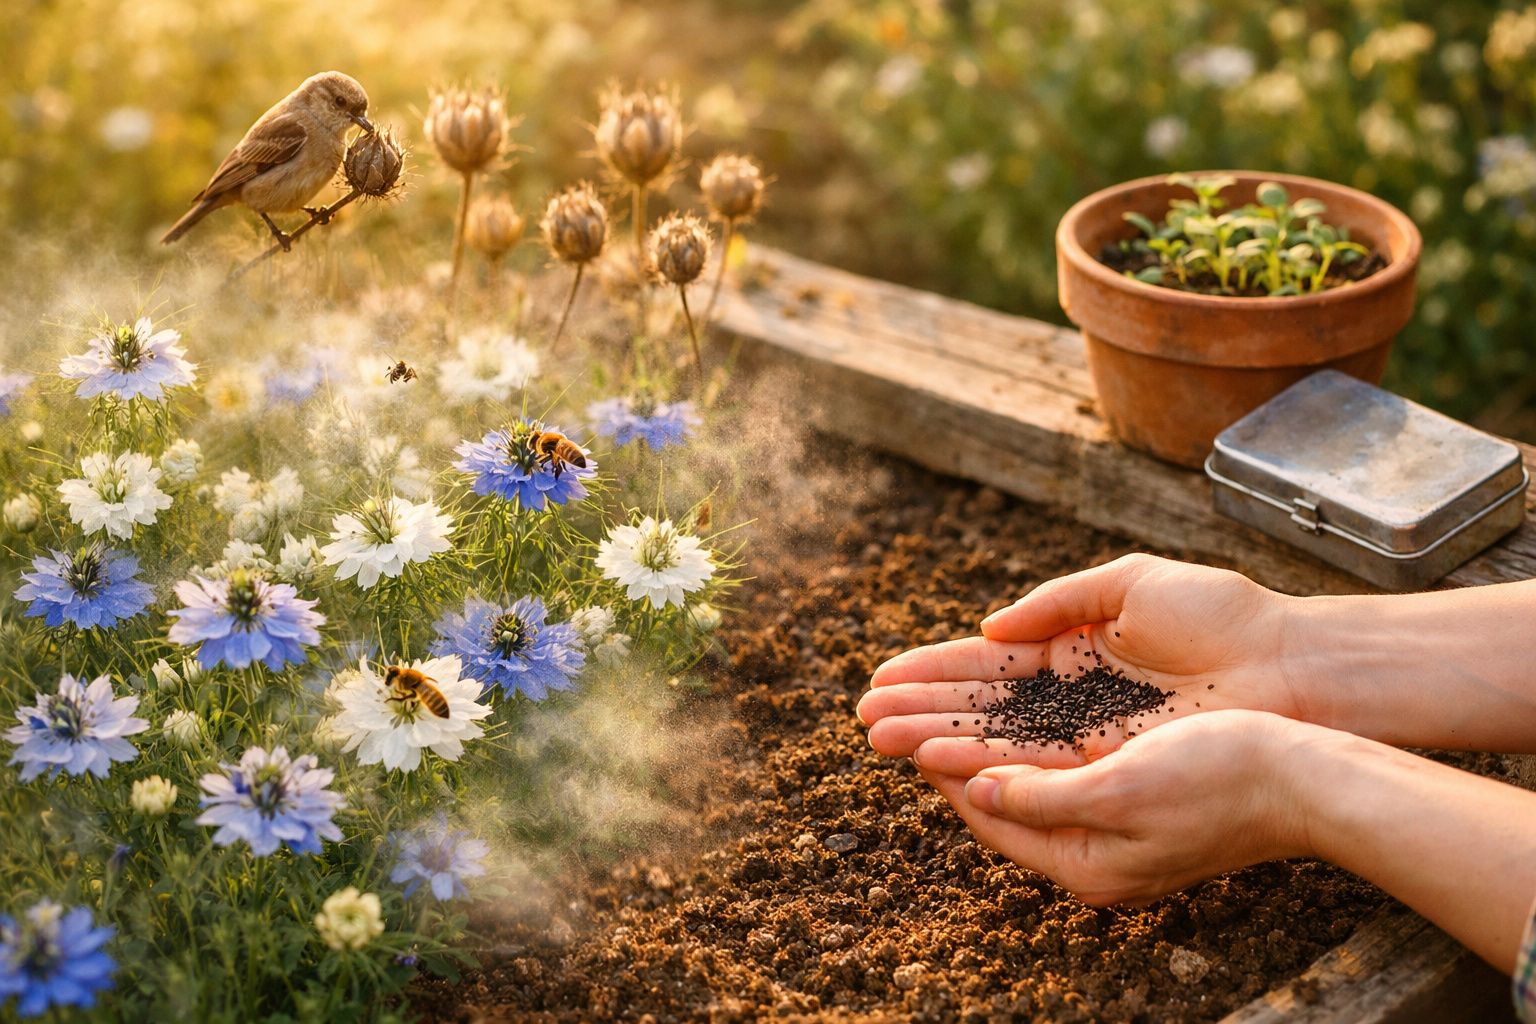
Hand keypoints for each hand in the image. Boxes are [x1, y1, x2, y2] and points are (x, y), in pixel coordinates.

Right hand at [859, 554, 1306, 774]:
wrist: (1289, 664)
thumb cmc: (1221, 615)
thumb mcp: (1130, 584)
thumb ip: (1055, 602)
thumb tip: (989, 625)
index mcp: (1077, 650)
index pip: (990, 665)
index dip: (936, 671)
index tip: (885, 676)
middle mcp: (1075, 699)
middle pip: (983, 707)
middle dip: (922, 709)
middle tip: (863, 718)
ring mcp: (1090, 734)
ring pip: (998, 739)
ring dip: (937, 737)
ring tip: (880, 738)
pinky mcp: (1111, 763)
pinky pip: (1035, 764)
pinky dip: (986, 760)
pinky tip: (939, 756)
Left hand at [918, 710, 1320, 904]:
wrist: (1304, 777)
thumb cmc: (1219, 781)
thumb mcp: (1118, 790)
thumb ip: (1041, 797)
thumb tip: (976, 792)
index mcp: (1084, 864)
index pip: (987, 815)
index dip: (939, 766)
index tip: (900, 724)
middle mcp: (1092, 852)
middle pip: (995, 795)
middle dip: (942, 749)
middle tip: (888, 714)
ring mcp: (1111, 828)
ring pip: (1022, 777)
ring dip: (974, 738)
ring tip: (928, 704)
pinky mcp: (1131, 798)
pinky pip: (1056, 767)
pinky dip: (1020, 737)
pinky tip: (1005, 710)